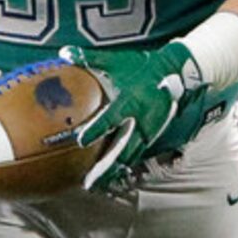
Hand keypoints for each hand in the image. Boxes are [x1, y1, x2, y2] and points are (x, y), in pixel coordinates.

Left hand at [68, 43, 201, 189]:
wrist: (173, 71)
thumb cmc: (139, 65)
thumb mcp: (114, 60)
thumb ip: (88, 58)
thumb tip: (63, 52)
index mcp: (128, 100)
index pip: (110, 118)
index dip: (96, 129)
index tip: (81, 141)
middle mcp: (139, 118)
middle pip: (121, 146)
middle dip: (105, 165)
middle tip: (90, 182)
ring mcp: (149, 128)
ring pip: (130, 154)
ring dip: (114, 170)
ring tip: (99, 185)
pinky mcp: (153, 134)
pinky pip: (138, 153)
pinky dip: (126, 164)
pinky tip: (114, 176)